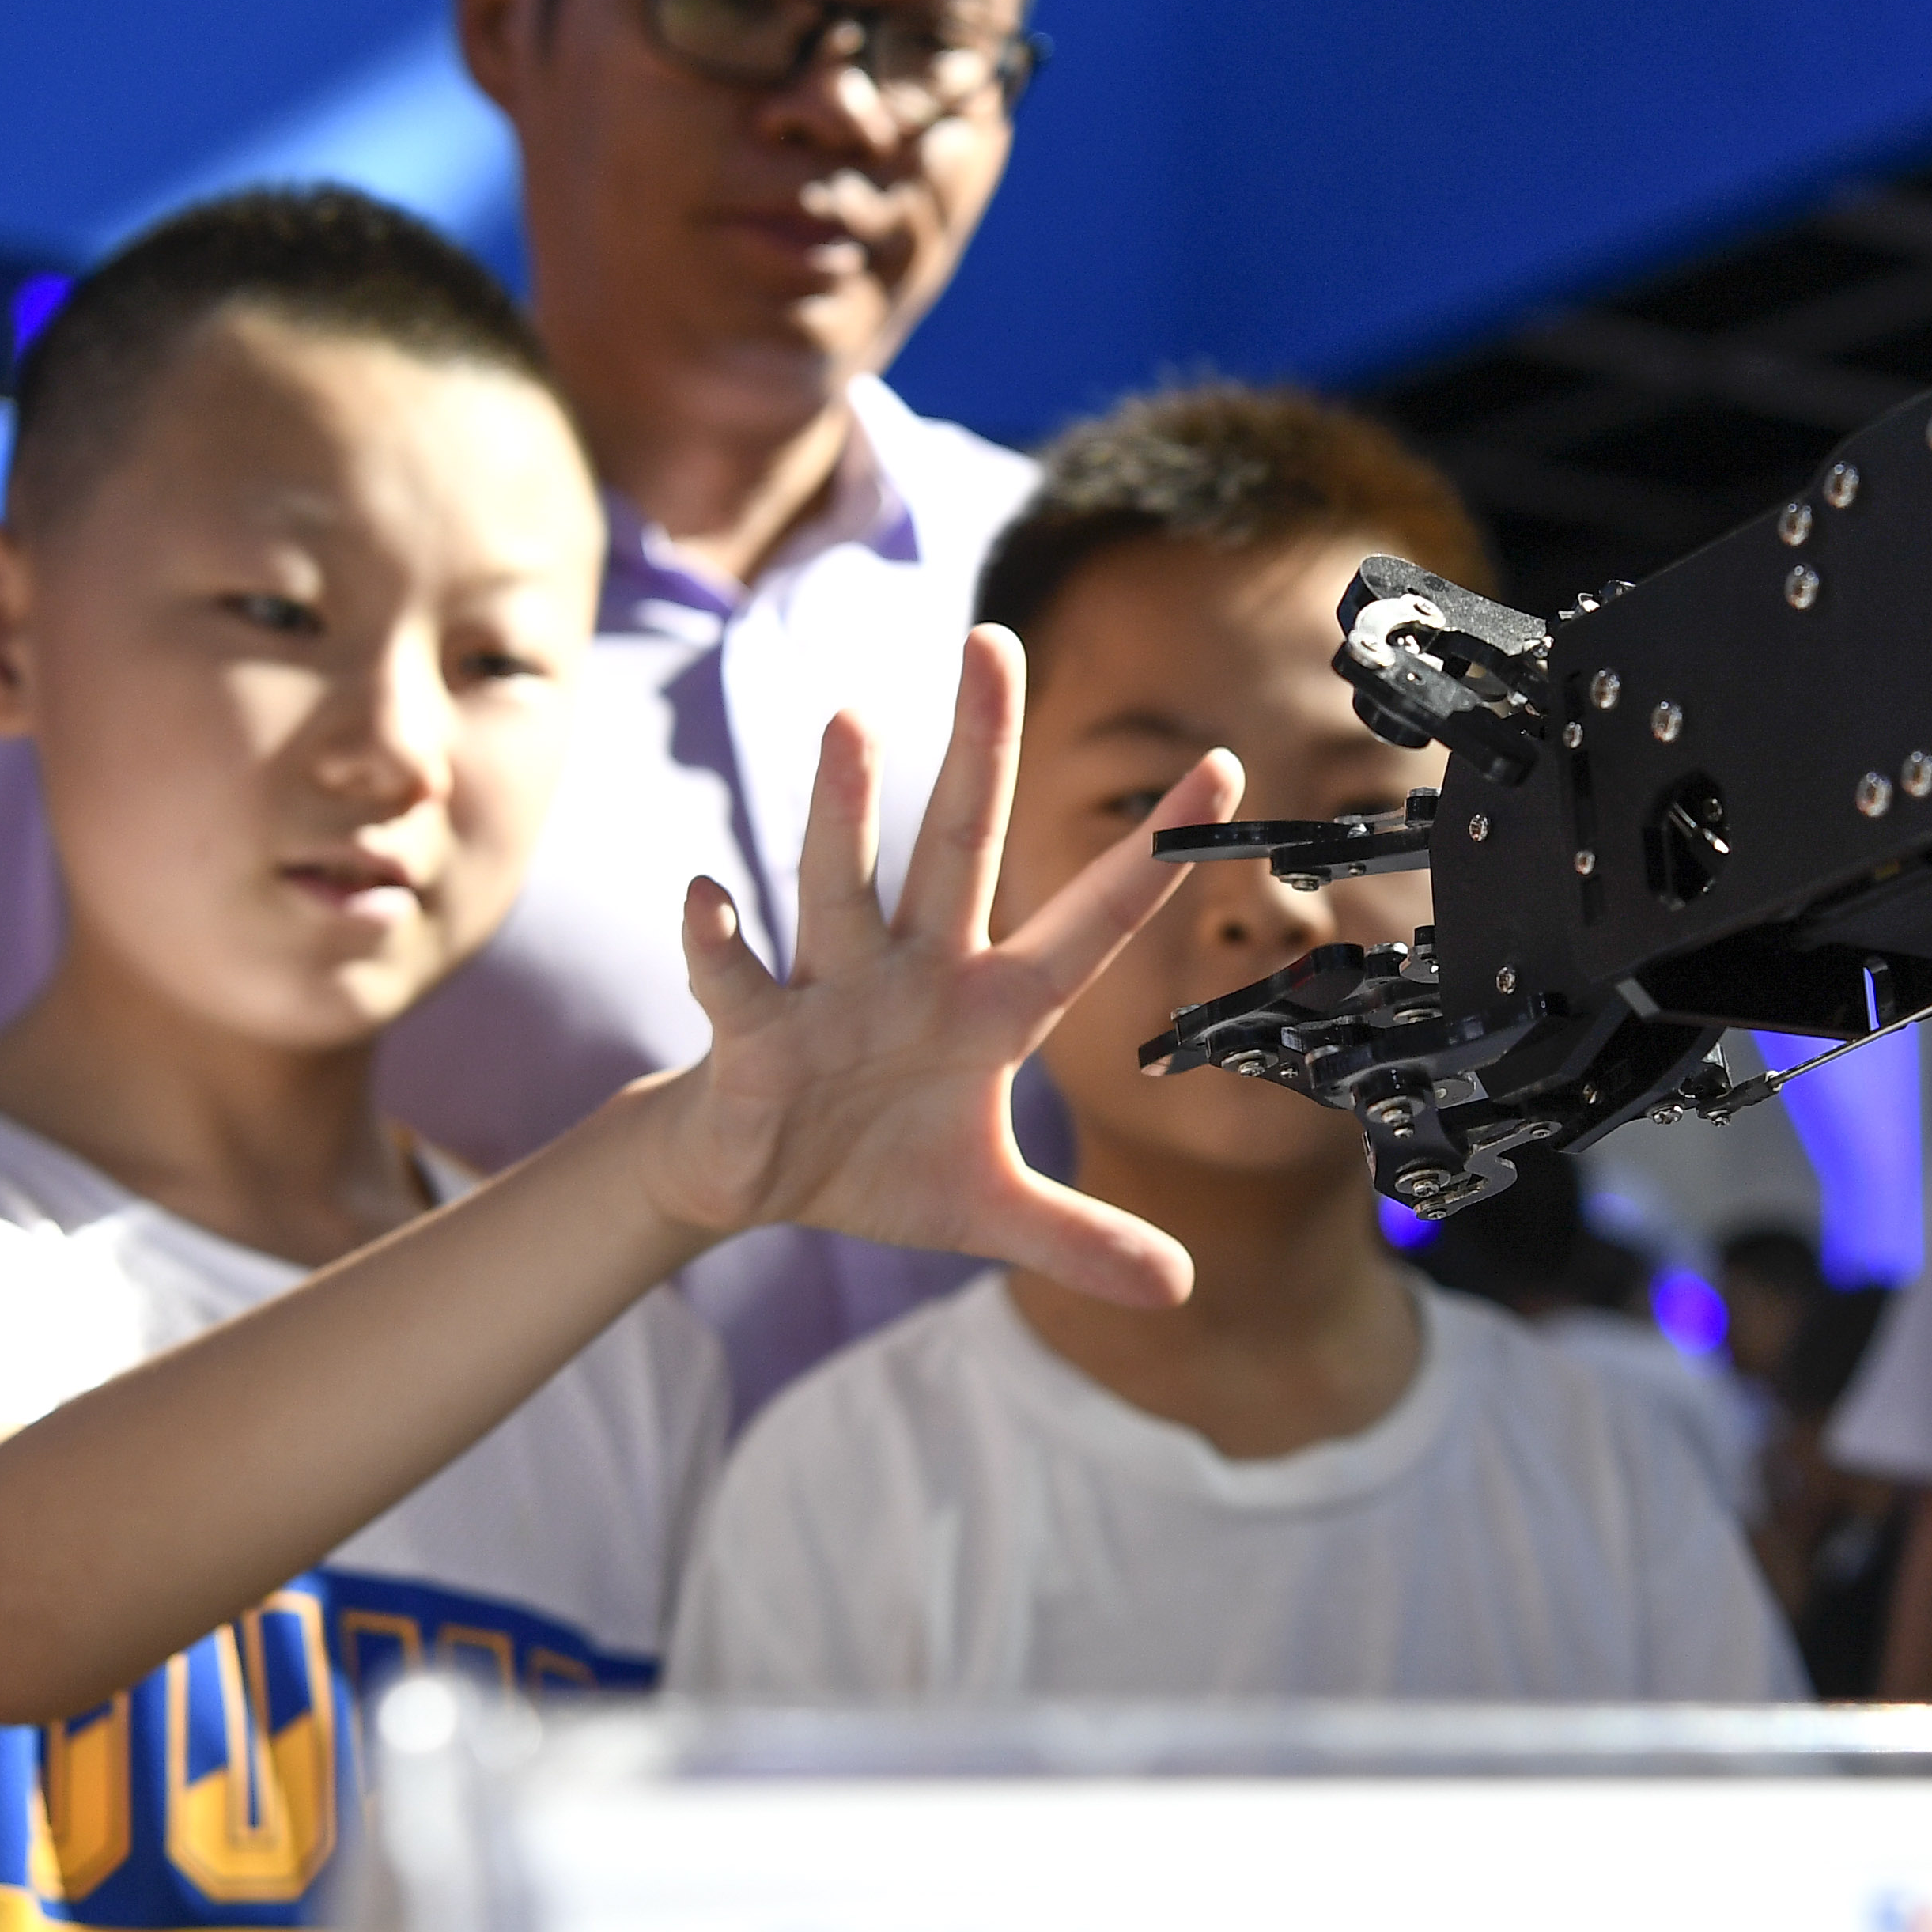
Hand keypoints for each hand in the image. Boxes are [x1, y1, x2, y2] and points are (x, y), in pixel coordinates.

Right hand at [648, 625, 1239, 1306]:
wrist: (754, 1182)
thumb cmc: (875, 1165)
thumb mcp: (988, 1213)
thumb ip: (1079, 1238)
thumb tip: (1181, 1288)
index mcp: (992, 1004)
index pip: (1093, 919)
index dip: (1157, 855)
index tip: (1225, 768)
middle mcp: (918, 970)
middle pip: (959, 845)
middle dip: (979, 750)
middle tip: (993, 644)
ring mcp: (832, 991)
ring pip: (843, 885)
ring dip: (845, 813)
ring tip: (851, 724)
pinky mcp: (755, 1032)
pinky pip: (737, 980)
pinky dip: (718, 943)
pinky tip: (706, 899)